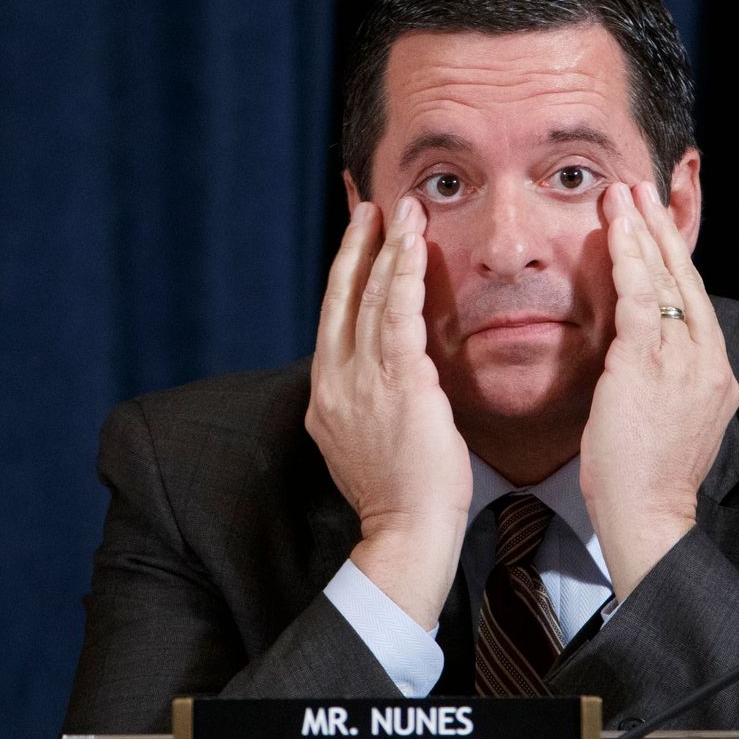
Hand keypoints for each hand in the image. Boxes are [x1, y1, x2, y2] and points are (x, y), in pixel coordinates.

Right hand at [306, 196, 471, 627]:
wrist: (407, 532)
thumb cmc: (401, 496)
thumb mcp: (367, 442)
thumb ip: (367, 403)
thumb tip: (382, 379)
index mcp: (325, 396)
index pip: (332, 321)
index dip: (343, 276)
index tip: (354, 241)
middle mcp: (333, 381)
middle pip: (340, 297)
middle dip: (355, 247)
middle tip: (369, 206)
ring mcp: (360, 378)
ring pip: (368, 296)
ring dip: (385, 247)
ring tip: (399, 209)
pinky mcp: (396, 379)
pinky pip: (396, 311)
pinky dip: (403, 271)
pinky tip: (413, 241)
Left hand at [579, 182, 738, 599]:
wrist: (647, 518)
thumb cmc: (646, 482)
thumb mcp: (669, 424)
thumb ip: (666, 386)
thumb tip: (646, 363)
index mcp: (715, 377)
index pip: (696, 304)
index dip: (677, 260)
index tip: (658, 227)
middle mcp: (708, 362)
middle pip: (687, 280)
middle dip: (663, 231)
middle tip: (643, 189)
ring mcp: (683, 362)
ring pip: (665, 280)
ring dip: (641, 232)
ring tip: (624, 194)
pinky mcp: (648, 365)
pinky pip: (640, 298)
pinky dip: (628, 260)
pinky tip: (614, 231)